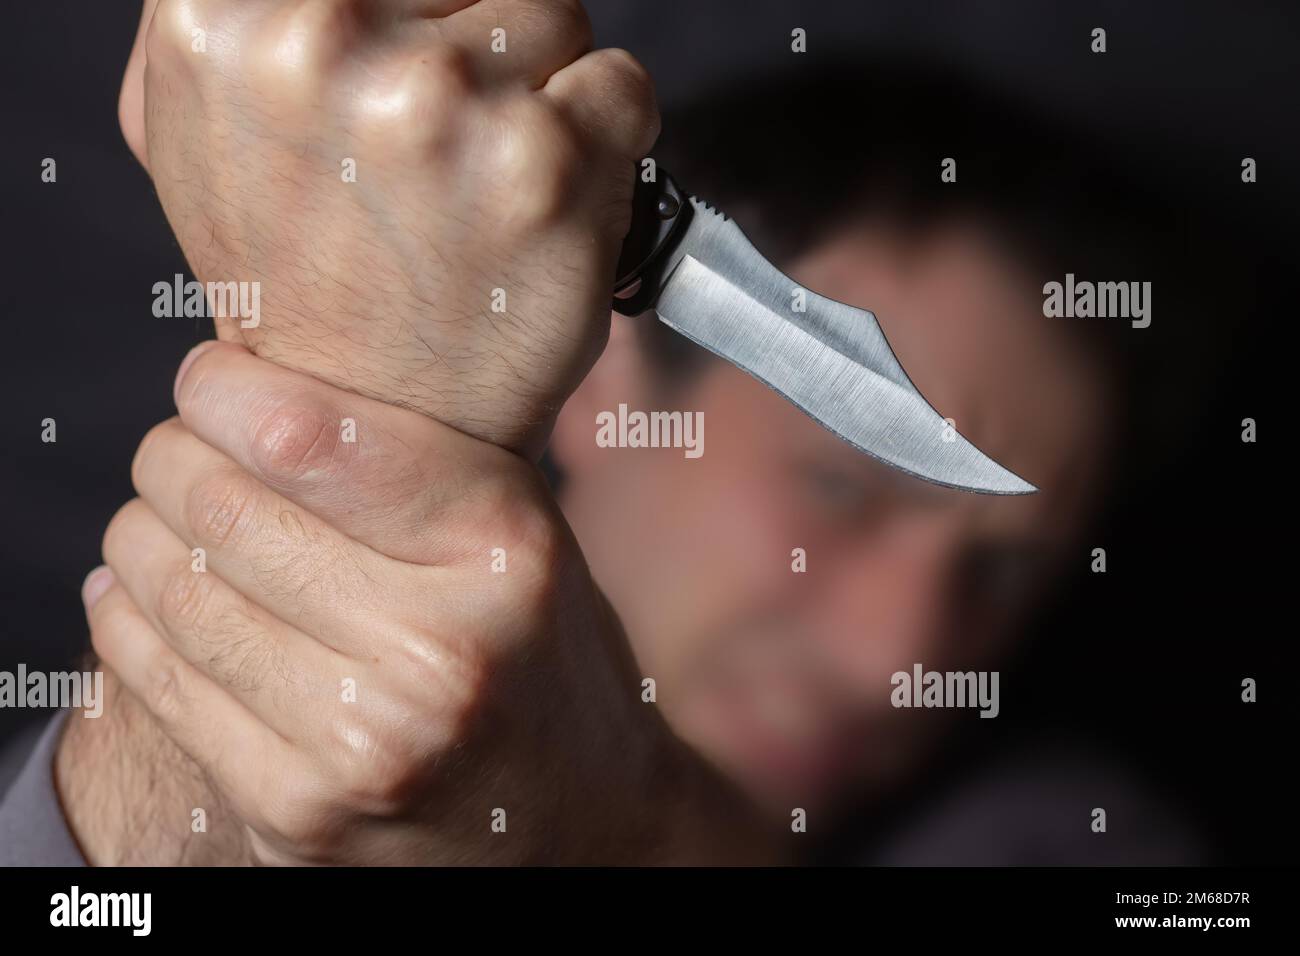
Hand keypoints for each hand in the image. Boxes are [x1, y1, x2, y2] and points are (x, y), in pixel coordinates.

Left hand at [84, 342, 766, 863]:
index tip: (210, 380)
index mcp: (502, 551)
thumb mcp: (520, 531)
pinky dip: (129, 620)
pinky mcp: (300, 810)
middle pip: (224, 510)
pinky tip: (140, 592)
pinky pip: (163, 683)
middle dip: (171, 458)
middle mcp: (440, 650)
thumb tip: (242, 383)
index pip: (304, 438)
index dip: (222, 390)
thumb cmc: (534, 647)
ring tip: (162, 519)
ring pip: (178, 592)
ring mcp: (365, 742)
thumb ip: (411, 459)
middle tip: (177, 450)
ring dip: (142, 535)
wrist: (579, 814)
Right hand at [123, 0, 658, 455]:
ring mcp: (439, 99)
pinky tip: (542, 206)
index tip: (410, 65)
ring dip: (541, 97)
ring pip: (553, 17)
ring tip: (484, 189)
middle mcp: (322, 41)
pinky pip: (623, 84)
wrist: (374, 421)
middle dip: (477, 50)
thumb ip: (246, 22)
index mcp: (220, 21)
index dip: (410, 14)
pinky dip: (607, 140)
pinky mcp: (542, 159)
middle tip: (442, 158)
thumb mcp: (212, 130)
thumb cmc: (312, 278)